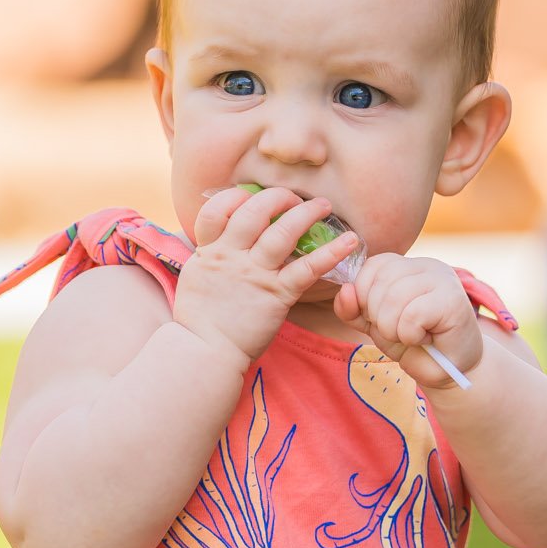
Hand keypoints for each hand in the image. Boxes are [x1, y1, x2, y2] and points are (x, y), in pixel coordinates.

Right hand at [173, 185, 358, 369]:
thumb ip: (211, 254)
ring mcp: (255, 274)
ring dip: (306, 213)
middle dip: (277, 197)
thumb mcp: (196, 276)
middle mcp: (231, 256)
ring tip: (323, 206)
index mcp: (210, 251)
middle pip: (255, 211)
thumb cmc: (201, 319)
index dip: (235, 196)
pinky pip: (308, 268)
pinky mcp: (277, 294)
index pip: (217, 209)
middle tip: (293, 198)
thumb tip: (223, 235)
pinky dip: (331, 252)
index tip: (250, 196)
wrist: (206, 352)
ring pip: (282, 232)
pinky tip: (350, 241)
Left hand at [333, 254, 483, 391]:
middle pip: (380, 281)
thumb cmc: (414, 344)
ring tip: (411, 337)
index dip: (364, 296)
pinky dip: (410, 336)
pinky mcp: (452, 300)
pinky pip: (412, 315)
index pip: (372, 266)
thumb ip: (353, 308)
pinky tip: (425, 339)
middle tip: (398, 332)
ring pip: (394, 298)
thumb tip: (345, 290)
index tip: (381, 318)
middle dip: (378, 316)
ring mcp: (443, 279)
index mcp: (408, 265)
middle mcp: (427, 265)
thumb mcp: (375, 324)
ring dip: (393, 329)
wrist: (449, 371)